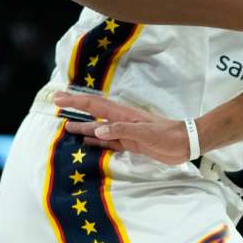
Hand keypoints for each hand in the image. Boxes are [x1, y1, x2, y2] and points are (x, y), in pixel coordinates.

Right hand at [53, 92, 189, 164]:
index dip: (76, 101)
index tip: (58, 98)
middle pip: (94, 113)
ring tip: (66, 127)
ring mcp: (126, 132)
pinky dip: (97, 141)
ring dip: (84, 126)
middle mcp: (122, 121)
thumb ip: (122, 130)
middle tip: (57, 104)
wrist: (186, 144)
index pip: (95, 105)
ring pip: (99, 128)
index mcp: (124, 115)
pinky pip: (109, 142)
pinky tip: (88, 142)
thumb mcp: (145, 133)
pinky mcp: (132, 143)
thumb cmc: (168, 136)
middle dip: (76, 109)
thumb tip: (98, 129)